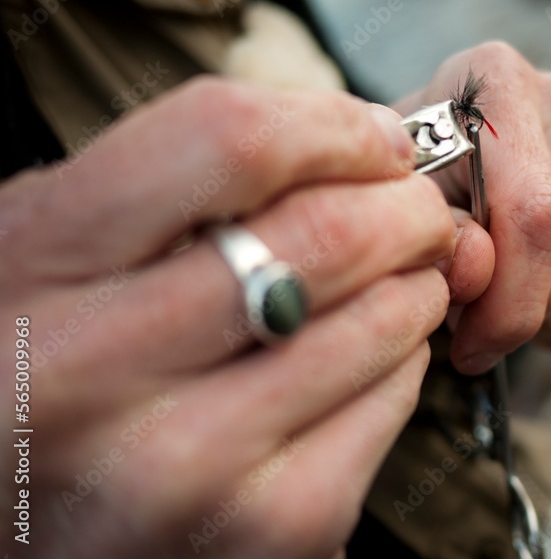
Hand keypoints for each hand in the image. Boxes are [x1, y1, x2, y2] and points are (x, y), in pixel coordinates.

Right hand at [0, 77, 456, 557]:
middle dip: (407, 208)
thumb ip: (183, 186)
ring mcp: (184, 463)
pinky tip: (371, 356)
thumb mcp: (62, 253)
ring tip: (403, 279)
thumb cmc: (52, 376)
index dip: (336, 128)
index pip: (231, 142)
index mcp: (32, 262)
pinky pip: (391, 404)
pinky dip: (403, 363)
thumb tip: (372, 147)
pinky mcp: (268, 527)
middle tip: (416, 212)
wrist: (27, 530)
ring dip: (416, 284)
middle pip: (328, 234)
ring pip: (379, 321)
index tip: (374, 141)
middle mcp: (92, 369)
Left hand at [394, 42, 550, 372]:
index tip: (466, 348)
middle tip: (470, 317)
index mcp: (503, 84)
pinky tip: (540, 286)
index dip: (504, 305)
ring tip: (501, 287)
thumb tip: (480, 274)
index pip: (537, 217)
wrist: (459, 145)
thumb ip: (436, 233)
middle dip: (511, 318)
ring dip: (542, 321)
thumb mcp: (401, 195)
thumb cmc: (420, 173)